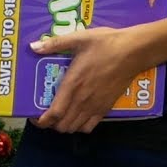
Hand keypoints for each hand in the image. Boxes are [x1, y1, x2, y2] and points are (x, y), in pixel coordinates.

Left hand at [30, 26, 146, 133]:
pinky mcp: (106, 108)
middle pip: (62, 125)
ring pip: (75, 128)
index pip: (54, 113)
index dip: (41, 121)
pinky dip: (80, 126)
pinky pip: (90, 126)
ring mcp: (95, 106)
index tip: (34, 117)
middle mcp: (82, 100)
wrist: (134, 52)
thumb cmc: (105, 44)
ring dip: (64, 125)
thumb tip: (33, 47)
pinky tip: (77, 115)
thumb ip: (55, 44)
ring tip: (59, 115)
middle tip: (44, 113)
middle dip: (50, 124)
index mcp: (73, 84)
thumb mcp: (79, 38)